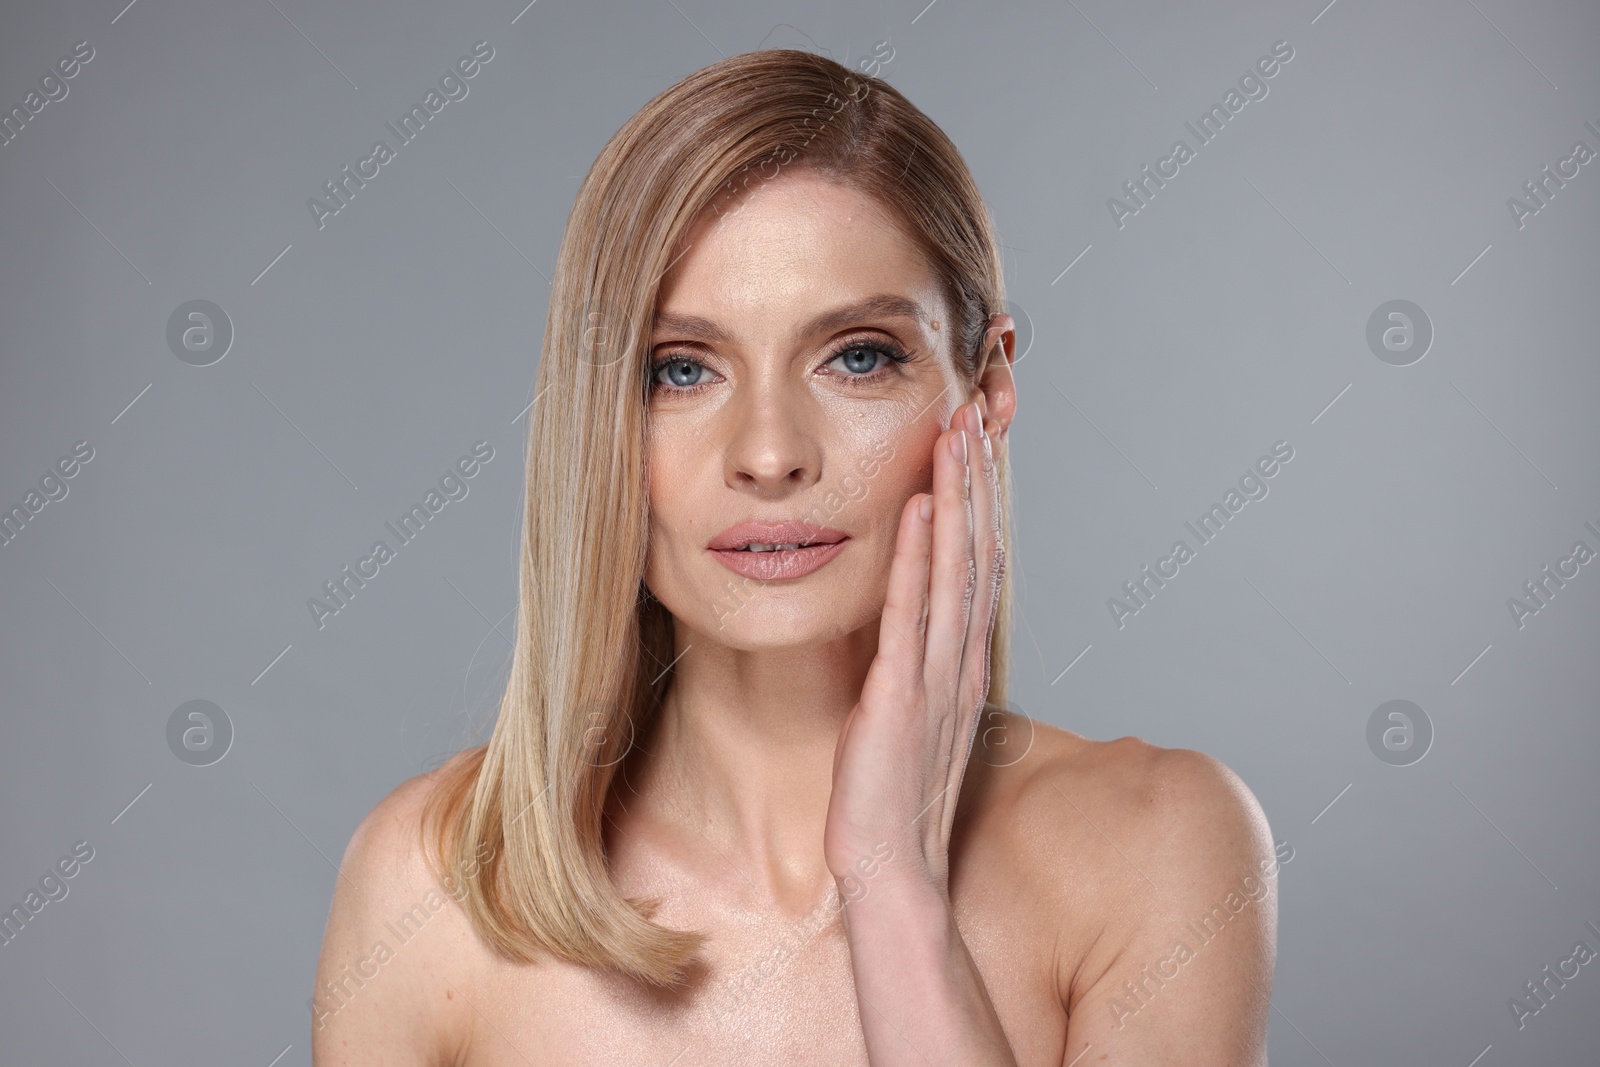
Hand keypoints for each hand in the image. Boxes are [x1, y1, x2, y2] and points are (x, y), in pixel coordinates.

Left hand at [823, 398, 1004, 898]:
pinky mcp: (900, 696)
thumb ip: (916, 669)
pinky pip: (910, 615)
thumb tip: (909, 629)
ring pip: (953, 570)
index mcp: (962, 664)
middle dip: (974, 482)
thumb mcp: (911, 720)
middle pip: (975, 553)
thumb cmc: (894, 799)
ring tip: (954, 438)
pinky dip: (916, 560)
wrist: (891, 869)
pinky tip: (916, 511)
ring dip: (954, 500)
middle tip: (972, 416)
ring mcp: (935, 677)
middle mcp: (960, 661)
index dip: (978, 504)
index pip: (976, 566)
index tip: (971, 449)